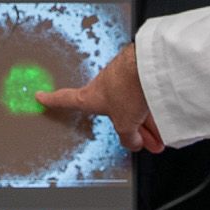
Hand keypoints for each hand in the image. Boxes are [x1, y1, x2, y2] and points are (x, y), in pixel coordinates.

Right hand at [36, 44, 164, 152]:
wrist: (148, 66)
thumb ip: (127, 137)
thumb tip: (133, 143)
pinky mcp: (142, 73)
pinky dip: (155, 112)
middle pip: (116, 111)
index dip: (53, 100)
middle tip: (143, 140)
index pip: (66, 99)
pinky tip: (167, 124)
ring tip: (160, 137)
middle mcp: (105, 84)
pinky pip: (147, 98)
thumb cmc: (127, 87)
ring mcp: (124, 77)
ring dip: (147, 124)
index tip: (41, 97)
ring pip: (134, 105)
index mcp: (90, 95)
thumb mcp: (124, 124)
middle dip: (132, 128)